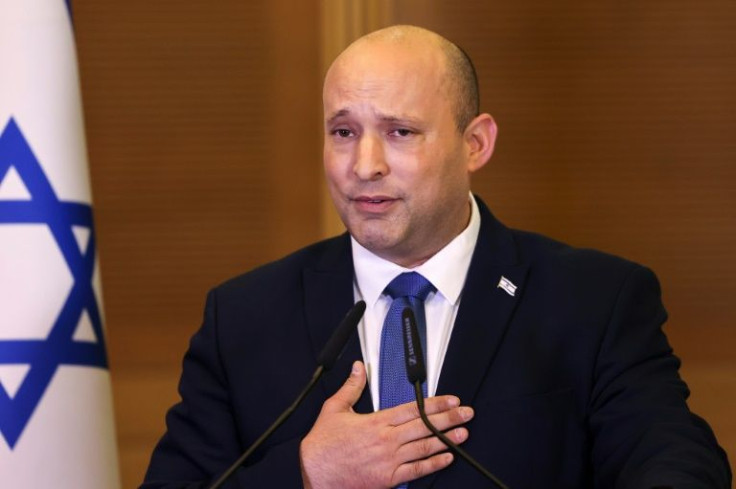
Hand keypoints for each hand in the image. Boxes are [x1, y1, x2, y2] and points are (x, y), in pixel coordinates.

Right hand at [300, 361, 473, 488]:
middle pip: (425, 426)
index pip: (413, 409)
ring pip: (424, 447)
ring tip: (463, 433)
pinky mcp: (388, 479)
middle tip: (466, 413)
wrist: (316, 476)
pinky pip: (416, 471)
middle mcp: (387, 441)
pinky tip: (446, 458)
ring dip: (447, 439)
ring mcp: (390, 461)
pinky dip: (433, 464)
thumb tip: (359, 368)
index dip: (435, 403)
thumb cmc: (323, 446)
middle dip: (449, 418)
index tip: (451, 399)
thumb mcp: (334, 409)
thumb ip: (351, 387)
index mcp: (376, 423)